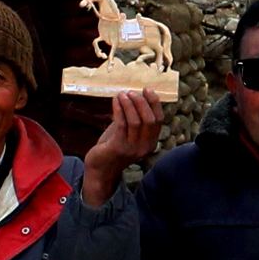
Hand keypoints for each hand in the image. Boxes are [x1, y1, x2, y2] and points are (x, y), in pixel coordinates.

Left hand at [81, 89, 161, 206]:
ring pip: (136, 121)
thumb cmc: (113, 148)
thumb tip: (134, 96)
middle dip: (141, 102)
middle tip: (131, 92)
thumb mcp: (127, 134)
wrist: (100, 169)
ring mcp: (132, 149)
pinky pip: (121, 124)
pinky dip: (119, 110)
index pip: (158, 120)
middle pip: (149, 120)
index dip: (154, 103)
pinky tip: (115, 101)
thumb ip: (133, 119)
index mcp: (151, 143)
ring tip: (122, 94)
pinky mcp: (118, 148)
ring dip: (129, 104)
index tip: (147, 89)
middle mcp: (144, 147)